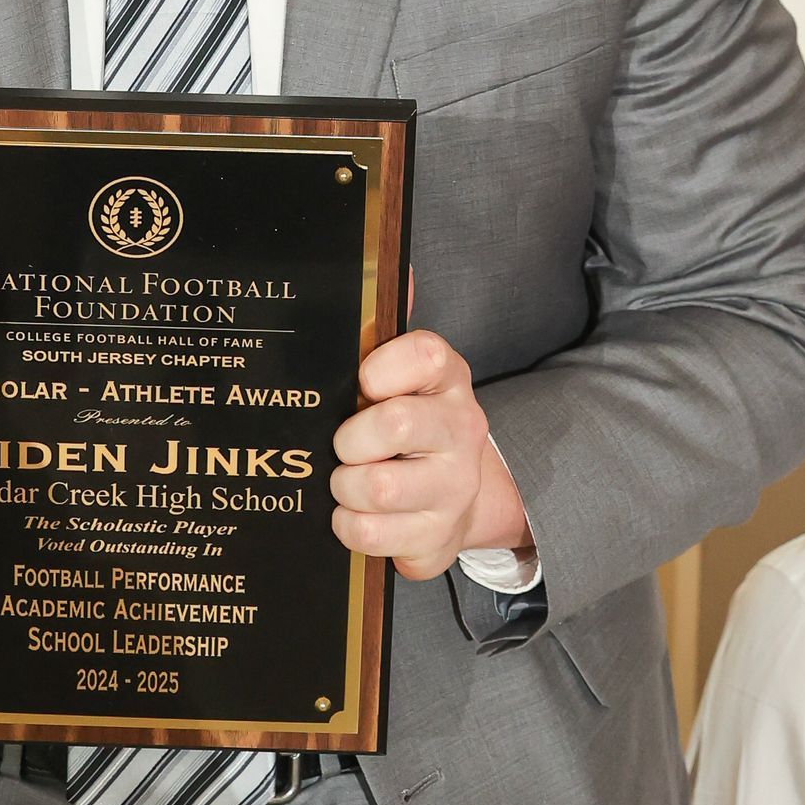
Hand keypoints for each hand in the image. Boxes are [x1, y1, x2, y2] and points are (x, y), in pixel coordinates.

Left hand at [331, 328, 529, 579]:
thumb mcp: (399, 376)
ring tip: (346, 482)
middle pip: (397, 424)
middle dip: (350, 440)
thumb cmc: (407, 426)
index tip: (362, 383)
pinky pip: (373, 535)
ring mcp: (455, 487)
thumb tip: (395, 268)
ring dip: (345, 487)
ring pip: (379, 487)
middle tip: (342, 447)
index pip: (426, 355)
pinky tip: (354, 515)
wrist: (451, 497)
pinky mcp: (439, 537)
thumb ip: (386, 328)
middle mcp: (462, 430)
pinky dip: (348, 526)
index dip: (383, 368)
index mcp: (448, 380)